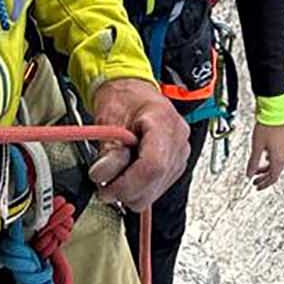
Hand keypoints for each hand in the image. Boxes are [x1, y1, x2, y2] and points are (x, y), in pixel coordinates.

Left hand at [86, 77, 188, 210]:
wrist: (131, 92)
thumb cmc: (123, 99)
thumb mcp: (109, 119)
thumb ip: (108, 149)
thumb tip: (102, 174)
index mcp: (164, 121)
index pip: (153, 165)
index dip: (128, 183)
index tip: (106, 189)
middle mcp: (178, 139)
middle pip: (156, 180)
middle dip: (126, 191)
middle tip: (104, 186)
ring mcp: (180, 154)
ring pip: (157, 190)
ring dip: (132, 192)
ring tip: (116, 175)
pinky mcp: (176, 165)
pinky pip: (157, 188)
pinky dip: (139, 189)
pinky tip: (128, 174)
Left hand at [246, 122, 283, 189]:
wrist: (275, 111)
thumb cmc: (267, 127)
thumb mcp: (256, 147)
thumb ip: (253, 162)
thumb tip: (249, 174)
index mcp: (278, 158)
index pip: (273, 177)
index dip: (264, 184)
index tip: (257, 187)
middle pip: (275, 171)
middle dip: (264, 177)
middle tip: (255, 181)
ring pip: (276, 163)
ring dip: (266, 168)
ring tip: (257, 169)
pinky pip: (278, 155)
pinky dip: (270, 159)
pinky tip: (264, 156)